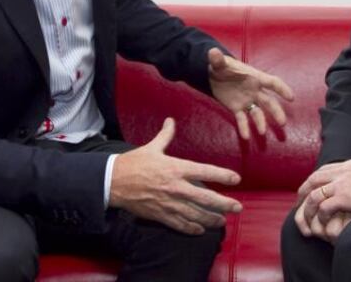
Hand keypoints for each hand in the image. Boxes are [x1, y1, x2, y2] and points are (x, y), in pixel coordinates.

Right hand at [109, 118, 242, 234]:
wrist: (113, 181)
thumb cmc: (133, 163)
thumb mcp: (151, 147)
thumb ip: (165, 135)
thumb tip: (170, 120)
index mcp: (176, 167)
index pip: (205, 171)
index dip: (223, 175)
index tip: (236, 179)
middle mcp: (176, 187)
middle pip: (206, 197)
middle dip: (224, 204)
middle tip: (237, 207)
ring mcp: (169, 202)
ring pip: (196, 214)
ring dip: (211, 219)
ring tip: (222, 221)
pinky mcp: (160, 214)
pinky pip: (180, 224)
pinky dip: (191, 228)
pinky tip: (200, 230)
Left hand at [208, 48, 294, 138]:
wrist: (213, 74)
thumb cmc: (221, 66)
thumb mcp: (219, 63)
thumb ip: (217, 59)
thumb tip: (212, 52)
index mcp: (254, 77)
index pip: (272, 82)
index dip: (282, 89)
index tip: (291, 98)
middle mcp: (254, 91)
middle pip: (269, 102)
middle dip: (276, 111)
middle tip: (282, 122)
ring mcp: (246, 100)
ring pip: (257, 112)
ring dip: (261, 122)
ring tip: (262, 132)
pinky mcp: (237, 108)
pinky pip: (242, 119)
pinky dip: (244, 127)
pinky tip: (246, 137)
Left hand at [294, 160, 350, 236]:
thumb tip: (348, 185)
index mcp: (347, 165)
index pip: (322, 171)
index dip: (311, 182)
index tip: (307, 193)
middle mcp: (341, 172)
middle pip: (312, 180)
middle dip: (302, 194)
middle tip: (298, 206)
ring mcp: (342, 184)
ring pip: (314, 195)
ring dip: (308, 209)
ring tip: (306, 220)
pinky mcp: (345, 197)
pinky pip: (324, 207)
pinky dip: (320, 216)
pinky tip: (322, 223)